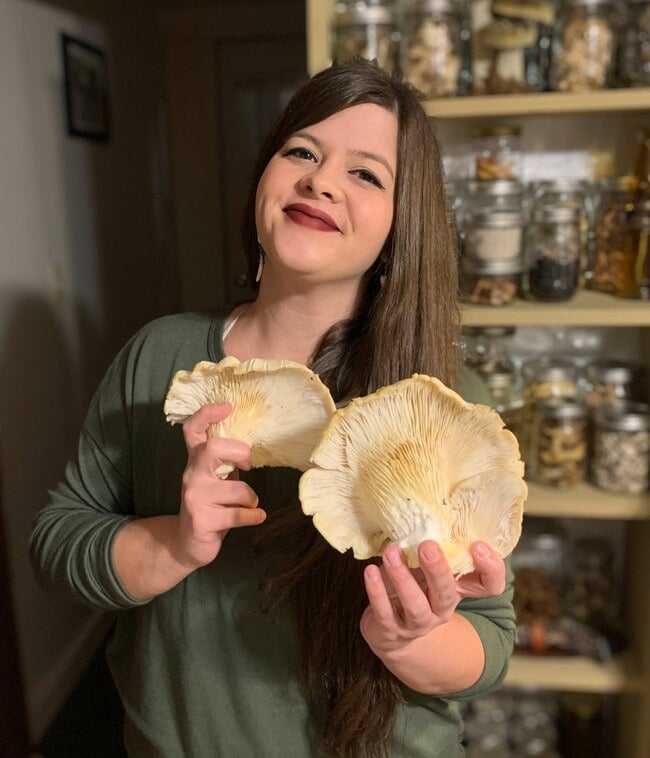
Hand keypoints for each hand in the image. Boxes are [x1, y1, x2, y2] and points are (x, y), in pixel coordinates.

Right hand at [176, 402, 265, 568]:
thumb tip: (253, 444)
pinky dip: (254, 515)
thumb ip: (226, 461)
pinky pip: (239, 513)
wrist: (186, 544)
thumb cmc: (210, 505)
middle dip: (239, 452)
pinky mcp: (202, 520)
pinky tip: (256, 517)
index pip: (192, 430)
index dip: (207, 414)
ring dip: (251, 497)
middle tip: (248, 465)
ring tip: (249, 504)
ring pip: (237, 488)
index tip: (228, 406)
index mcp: (195, 460)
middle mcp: (191, 474)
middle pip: (212, 448)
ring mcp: (194, 497)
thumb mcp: (216, 478)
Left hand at [360, 540, 504, 656]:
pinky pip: (384, 612)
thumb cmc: (413, 588)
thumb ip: (434, 549)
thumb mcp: (427, 570)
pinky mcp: (391, 630)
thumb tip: (426, 513)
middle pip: (447, 594)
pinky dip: (377, 591)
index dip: (490, 568)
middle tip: (427, 546)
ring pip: (415, 606)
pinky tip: (370, 571)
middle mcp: (441, 609)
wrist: (390, 632)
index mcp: (457, 590)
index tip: (478, 545)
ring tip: (391, 553)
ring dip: (403, 578)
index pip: (489, 585)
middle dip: (438, 570)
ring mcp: (417, 623)